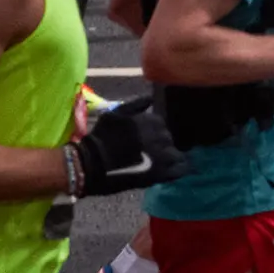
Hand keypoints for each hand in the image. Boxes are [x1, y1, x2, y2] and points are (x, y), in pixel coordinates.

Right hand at [69, 91, 191, 196]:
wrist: (93, 163)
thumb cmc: (101, 137)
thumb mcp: (115, 113)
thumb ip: (136, 105)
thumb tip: (151, 98)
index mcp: (151, 121)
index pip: (161, 123)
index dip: (154, 132)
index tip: (146, 138)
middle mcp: (160, 136)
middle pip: (168, 138)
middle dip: (161, 144)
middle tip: (150, 152)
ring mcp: (162, 155)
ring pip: (176, 154)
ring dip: (169, 157)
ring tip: (158, 163)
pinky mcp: (160, 173)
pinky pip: (180, 170)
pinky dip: (178, 170)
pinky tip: (170, 172)